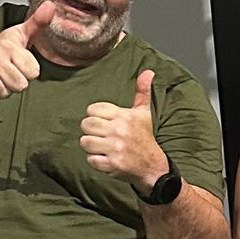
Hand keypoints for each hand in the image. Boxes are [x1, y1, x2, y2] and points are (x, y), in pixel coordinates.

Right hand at [0, 0, 55, 98]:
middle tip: (7, 71)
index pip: (33, 72)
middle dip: (16, 82)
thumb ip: (37, 23)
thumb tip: (51, 6)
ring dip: (3, 88)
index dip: (28, 70)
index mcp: (8, 46)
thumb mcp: (19, 34)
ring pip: (5, 93)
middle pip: (20, 86)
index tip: (19, 62)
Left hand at [80, 65, 168, 187]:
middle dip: (91, 131)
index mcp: (124, 116)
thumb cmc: (145, 137)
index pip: (93, 109)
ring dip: (92, 146)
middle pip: (86, 124)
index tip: (106, 123)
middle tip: (102, 136)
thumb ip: (142, 92)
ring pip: (85, 141)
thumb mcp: (144, 113)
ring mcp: (115, 148)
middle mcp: (119, 130)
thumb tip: (148, 71)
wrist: (154, 166)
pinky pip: (91, 159)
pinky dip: (96, 161)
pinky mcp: (112, 164)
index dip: (96, 116)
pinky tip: (106, 159)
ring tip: (103, 147)